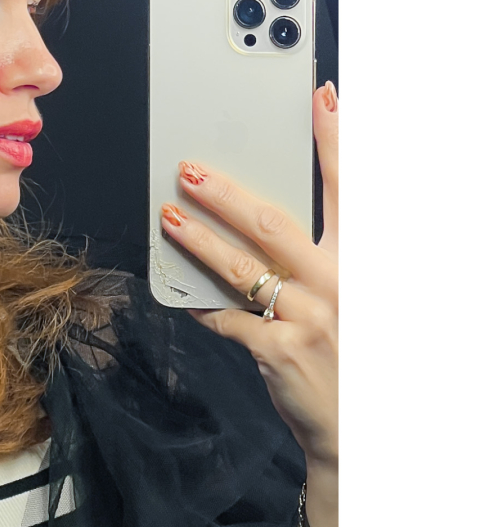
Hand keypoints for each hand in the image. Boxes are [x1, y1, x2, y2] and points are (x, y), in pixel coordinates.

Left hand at [160, 82, 338, 526]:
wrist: (357, 430)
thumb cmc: (347, 350)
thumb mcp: (348, 294)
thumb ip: (315, 255)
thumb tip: (260, 214)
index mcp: (358, 261)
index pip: (348, 190)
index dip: (334, 140)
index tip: (319, 97)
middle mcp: (338, 284)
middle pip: (274, 223)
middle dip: (225, 192)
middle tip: (188, 170)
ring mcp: (308, 319)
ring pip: (240, 267)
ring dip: (198, 239)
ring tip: (168, 216)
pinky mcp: (277, 352)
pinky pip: (226, 318)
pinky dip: (200, 303)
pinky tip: (180, 290)